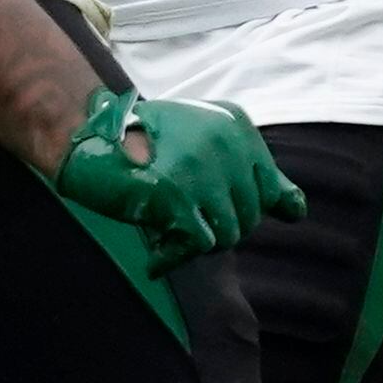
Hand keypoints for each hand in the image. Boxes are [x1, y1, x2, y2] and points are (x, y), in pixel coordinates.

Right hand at [53, 88, 306, 270]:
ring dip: (197, 243)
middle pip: (248, 218)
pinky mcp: (176, 193)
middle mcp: (227, 142)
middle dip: (215, 229)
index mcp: (236, 124)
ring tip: (165, 231)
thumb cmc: (143, 144)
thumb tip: (299, 212)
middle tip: (177, 220)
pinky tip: (155, 255)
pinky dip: (174, 257)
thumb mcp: (204, 145)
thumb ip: (250, 174)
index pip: (271, 190)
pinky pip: (198, 245)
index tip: (208, 210)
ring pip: (228, 235)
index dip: (243, 211)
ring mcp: (203, 167)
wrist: (84, 133)